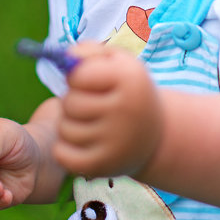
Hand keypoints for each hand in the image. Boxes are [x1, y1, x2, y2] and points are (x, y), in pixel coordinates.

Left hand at [53, 44, 162, 177]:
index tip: (89, 82)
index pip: (78, 75)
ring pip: (65, 129)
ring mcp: (115, 142)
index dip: (77, 77)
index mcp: (130, 79)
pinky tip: (82, 143)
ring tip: (89, 123)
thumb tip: (65, 59)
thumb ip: (89, 52)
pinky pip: (62, 154)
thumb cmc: (129, 92)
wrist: (157, 136)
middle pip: (70, 103)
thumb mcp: (119, 63)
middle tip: (90, 105)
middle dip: (73, 101)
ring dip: (69, 125)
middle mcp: (125, 111)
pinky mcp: (103, 167)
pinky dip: (64, 149)